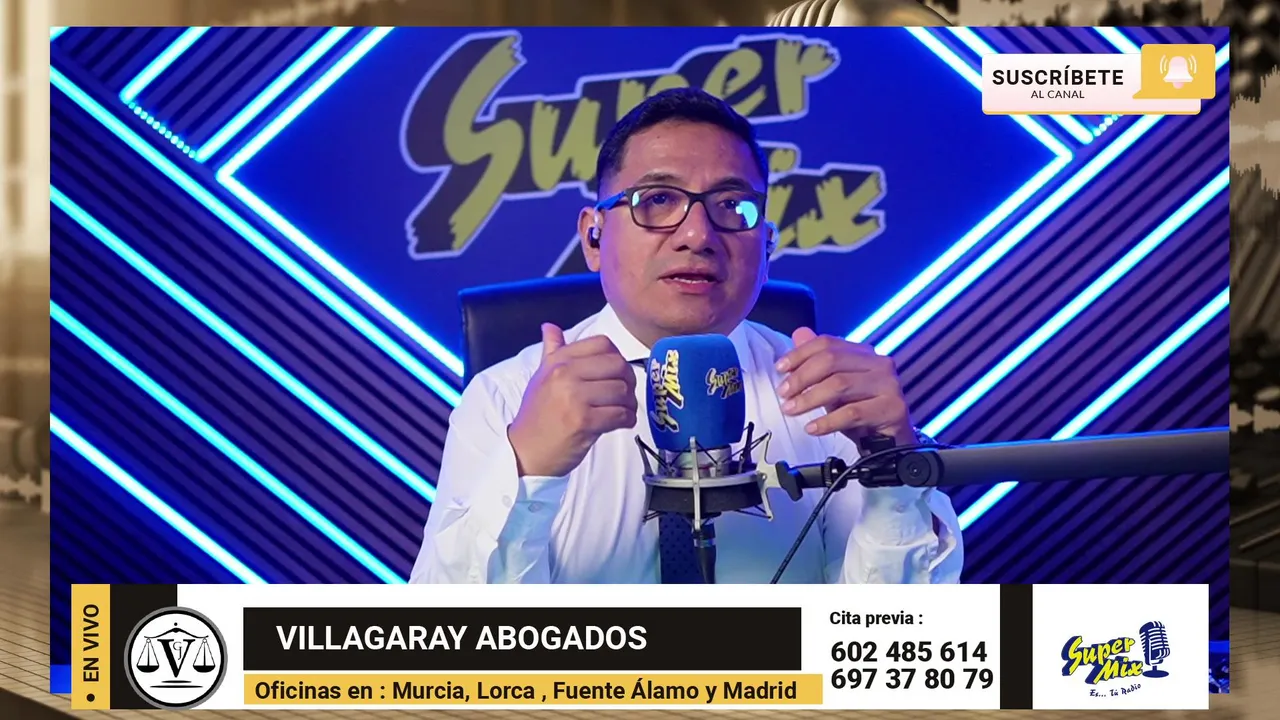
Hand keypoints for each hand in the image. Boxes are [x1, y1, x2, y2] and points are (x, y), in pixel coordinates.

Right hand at [507, 323, 637, 476]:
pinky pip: (620, 414)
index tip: (617, 372)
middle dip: (629, 380)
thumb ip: (551, 351)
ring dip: (629, 402)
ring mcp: (574, 398)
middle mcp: (565, 374)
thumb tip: (549, 327)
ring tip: (624, 410)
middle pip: (617, 364)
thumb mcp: (540, 377)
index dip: (617, 357)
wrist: (525, 451)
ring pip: (621, 390)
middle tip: (626, 393)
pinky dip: (627, 419)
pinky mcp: (584, 422)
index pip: (602, 344)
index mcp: (558, 361)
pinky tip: (622, 422)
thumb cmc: (536, 416)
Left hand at [775, 327, 914, 445]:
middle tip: (784, 394)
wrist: (889, 442)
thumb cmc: (861, 411)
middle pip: (832, 360)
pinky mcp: (892, 408)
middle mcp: (879, 364)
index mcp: (864, 353)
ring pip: (840, 384)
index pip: (827, 343)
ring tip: (791, 410)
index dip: (800, 354)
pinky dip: (827, 421)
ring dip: (809, 399)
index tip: (780, 369)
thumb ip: (818, 361)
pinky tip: (812, 428)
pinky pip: (852, 413)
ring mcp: (888, 385)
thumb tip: (798, 333)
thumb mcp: (834, 386)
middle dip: (802, 377)